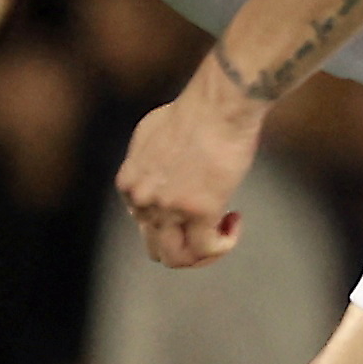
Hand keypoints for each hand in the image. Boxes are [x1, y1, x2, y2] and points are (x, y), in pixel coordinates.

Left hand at [118, 80, 260, 267]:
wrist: (218, 104)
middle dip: (186, 244)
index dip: (173, 221)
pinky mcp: (199, 212)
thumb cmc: (195, 112)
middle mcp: (143, 201)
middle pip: (158, 249)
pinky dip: (225, 243)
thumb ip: (146, 165)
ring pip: (179, 259)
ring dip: (203, 254)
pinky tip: (235, 221)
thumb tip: (158, 181)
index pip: (143, 225)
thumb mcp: (151, 136)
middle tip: (210, 228)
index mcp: (128, 184)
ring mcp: (169, 209)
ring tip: (222, 231)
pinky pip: (209, 249)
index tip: (196, 204)